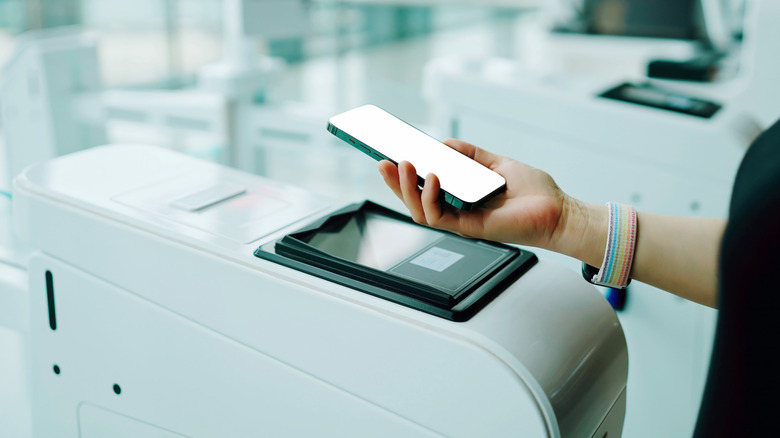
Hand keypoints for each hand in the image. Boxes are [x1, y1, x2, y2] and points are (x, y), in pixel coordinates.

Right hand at [377, 138, 570, 248]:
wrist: (558, 210)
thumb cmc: (534, 192)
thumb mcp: (498, 163)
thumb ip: (472, 155)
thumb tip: (445, 144)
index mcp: (461, 196)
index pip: (425, 187)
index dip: (404, 175)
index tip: (389, 154)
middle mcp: (457, 210)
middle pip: (415, 200)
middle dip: (396, 183)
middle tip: (383, 161)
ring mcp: (461, 220)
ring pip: (420, 210)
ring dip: (407, 189)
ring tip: (402, 165)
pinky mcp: (470, 228)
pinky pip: (439, 217)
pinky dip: (431, 198)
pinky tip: (431, 178)